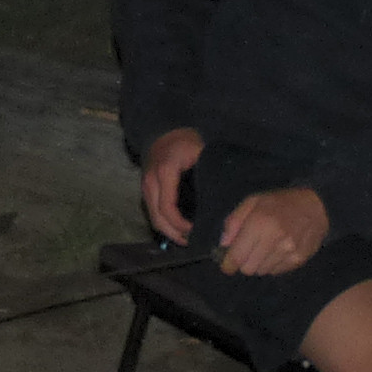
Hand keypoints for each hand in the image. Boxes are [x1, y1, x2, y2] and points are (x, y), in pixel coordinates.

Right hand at [140, 128, 204, 245]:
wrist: (164, 129)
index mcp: (165, 172)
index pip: (168, 207)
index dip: (180, 224)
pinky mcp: (146, 189)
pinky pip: (152, 211)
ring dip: (168, 231)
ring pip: (153, 217)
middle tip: (192, 242)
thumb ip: (209, 172)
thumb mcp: (200, 150)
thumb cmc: (185, 139)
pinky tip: (178, 229)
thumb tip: (225, 197)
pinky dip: (164, 223)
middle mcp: (151, 182)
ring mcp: (146, 186)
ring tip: (186, 239)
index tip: (195, 231)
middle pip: (157, 218)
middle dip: (174, 234)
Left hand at [216, 185, 329, 276]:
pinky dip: (272, 264)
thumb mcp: (253, 202)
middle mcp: (274, 240)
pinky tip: (277, 250)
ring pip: (261, 271)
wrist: (317, 206)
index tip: (227, 265)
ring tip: (265, 247)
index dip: (228, 264)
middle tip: (248, 251)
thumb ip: (234, 221)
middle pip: (248, 268)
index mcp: (260, 223)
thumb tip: (224, 244)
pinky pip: (275, 272)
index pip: (237, 256)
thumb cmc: (280, 202)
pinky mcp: (298, 260)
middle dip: (244, 262)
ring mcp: (288, 252)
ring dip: (259, 263)